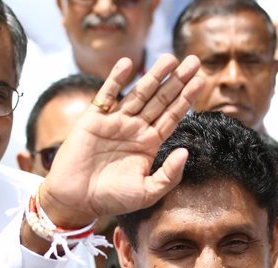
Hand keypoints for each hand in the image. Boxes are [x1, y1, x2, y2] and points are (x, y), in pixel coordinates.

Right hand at [38, 54, 202, 229]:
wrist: (76, 199)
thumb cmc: (111, 199)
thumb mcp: (147, 192)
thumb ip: (169, 175)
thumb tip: (186, 152)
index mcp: (149, 144)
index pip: (172, 116)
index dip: (186, 98)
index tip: (201, 81)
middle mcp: (135, 129)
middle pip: (161, 100)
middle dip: (177, 81)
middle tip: (194, 61)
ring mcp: (115, 122)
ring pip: (139, 93)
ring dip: (154, 75)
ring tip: (171, 58)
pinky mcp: (94, 119)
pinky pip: (107, 95)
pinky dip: (116, 79)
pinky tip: (128, 64)